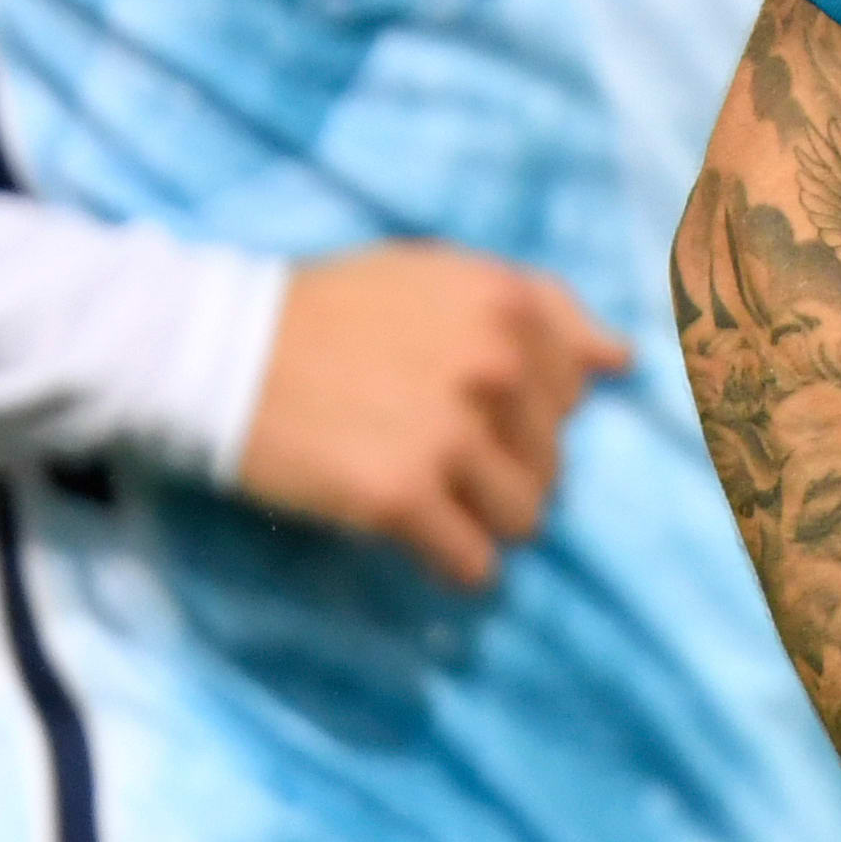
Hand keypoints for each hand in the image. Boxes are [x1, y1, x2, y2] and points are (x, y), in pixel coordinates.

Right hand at [235, 241, 629, 586]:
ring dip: (482, 517)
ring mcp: (451, 433)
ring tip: (426, 493)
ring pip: (526, 517)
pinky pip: (474, 563)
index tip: (469, 406)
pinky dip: (451, 562)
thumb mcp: (439, 278)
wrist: (218, 353)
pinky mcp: (404, 497)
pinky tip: (411, 534)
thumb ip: (540, 308)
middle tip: (433, 451)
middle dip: (503, 464)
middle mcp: (494, 364)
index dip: (525, 407)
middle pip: (554, 459)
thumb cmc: (331, 313)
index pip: (577, 389)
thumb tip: (622, 362)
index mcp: (508, 303)